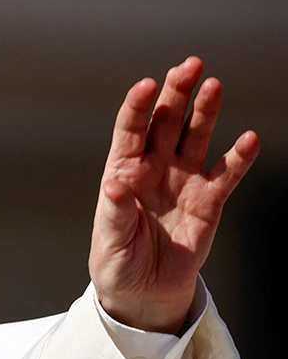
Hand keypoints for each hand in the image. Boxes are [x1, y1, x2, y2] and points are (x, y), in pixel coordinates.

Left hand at [89, 57, 259, 332]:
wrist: (143, 292)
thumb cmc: (117, 262)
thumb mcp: (110, 241)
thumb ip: (115, 212)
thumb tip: (114, 186)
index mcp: (122, 172)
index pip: (129, 130)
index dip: (137, 106)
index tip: (147, 85)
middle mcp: (154, 169)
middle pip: (165, 122)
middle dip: (176, 93)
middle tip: (189, 66)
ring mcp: (183, 180)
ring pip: (195, 137)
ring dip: (205, 112)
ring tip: (213, 86)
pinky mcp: (209, 201)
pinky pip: (226, 174)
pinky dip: (238, 157)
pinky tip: (249, 139)